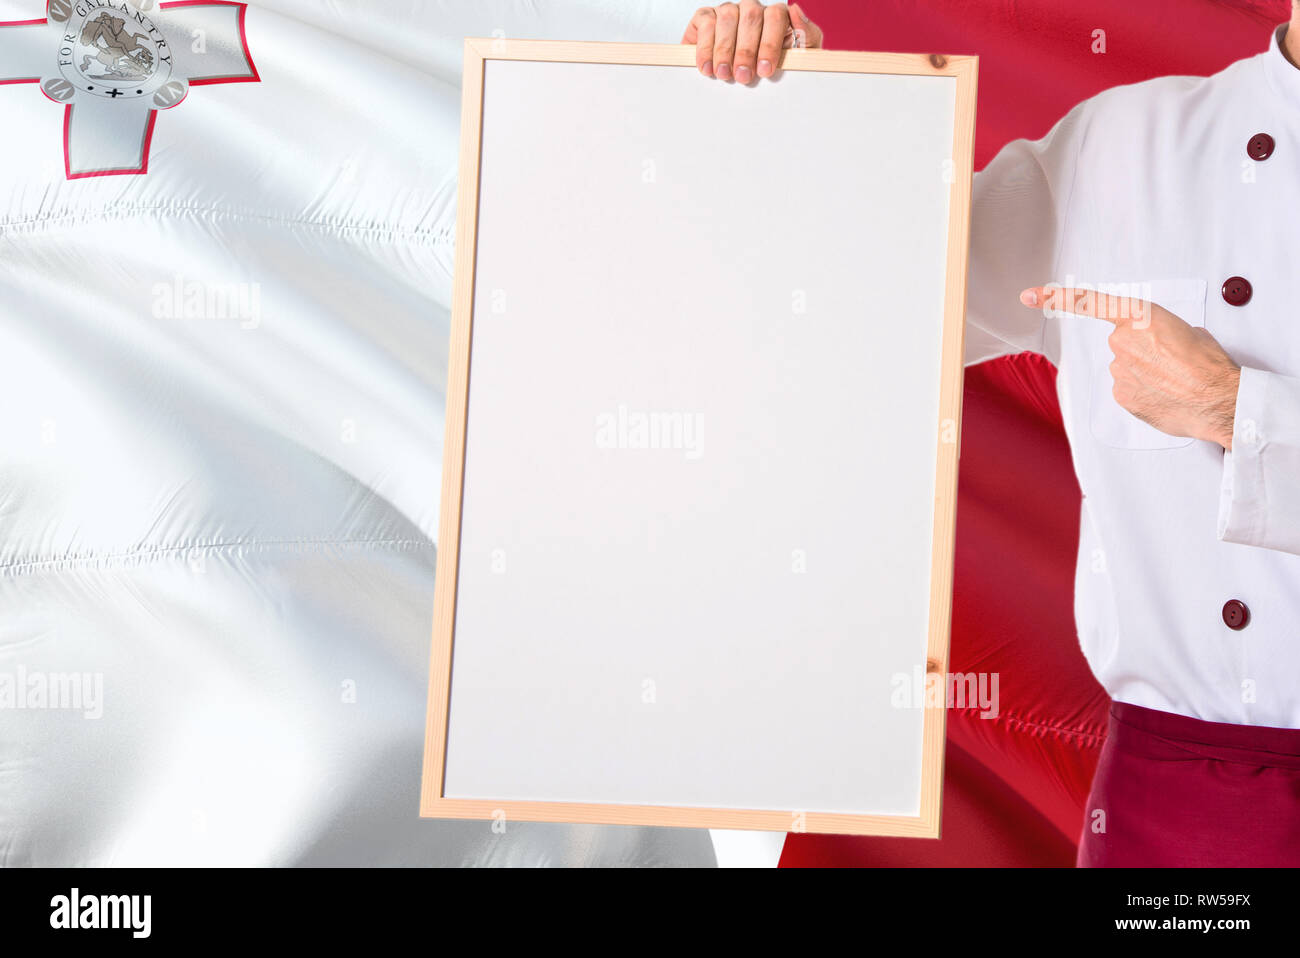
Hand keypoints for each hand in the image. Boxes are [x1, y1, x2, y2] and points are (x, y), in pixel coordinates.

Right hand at [681, 2, 823, 82]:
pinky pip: (705, 23)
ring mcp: (728, 10)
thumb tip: (795, 11)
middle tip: (743, 76)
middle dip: (746, 50)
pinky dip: (705, 47)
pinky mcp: (705, 17)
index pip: (775, 16)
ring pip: (727, 18)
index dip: (770, 43)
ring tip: (724, 74)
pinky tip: (707, 67)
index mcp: (775, 15)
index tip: (765, 70)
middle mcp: (751, 9)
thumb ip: (806, 34)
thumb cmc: (771, 68)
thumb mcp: (798, 56)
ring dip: (725, 49)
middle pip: (751, 17)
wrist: (743, 79)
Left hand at [1020, 285, 1241, 449]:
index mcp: (1140, 317)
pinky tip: (1165, 394)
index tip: (1030, 296)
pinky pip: (1128, 388)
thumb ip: (1160, 329)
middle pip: (1122, 342)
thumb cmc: (1209, 364)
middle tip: (1171, 360)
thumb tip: (1157, 341)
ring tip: (1174, 379)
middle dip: (1143, 350)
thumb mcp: (1188, 330)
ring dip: (1145, 372)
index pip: (1088, 303)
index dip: (1056, 298)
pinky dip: (1144, 391)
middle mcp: (1122, 341)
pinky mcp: (1120, 396)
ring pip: (1126, 367)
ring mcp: (1118, 370)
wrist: (1218, 399)